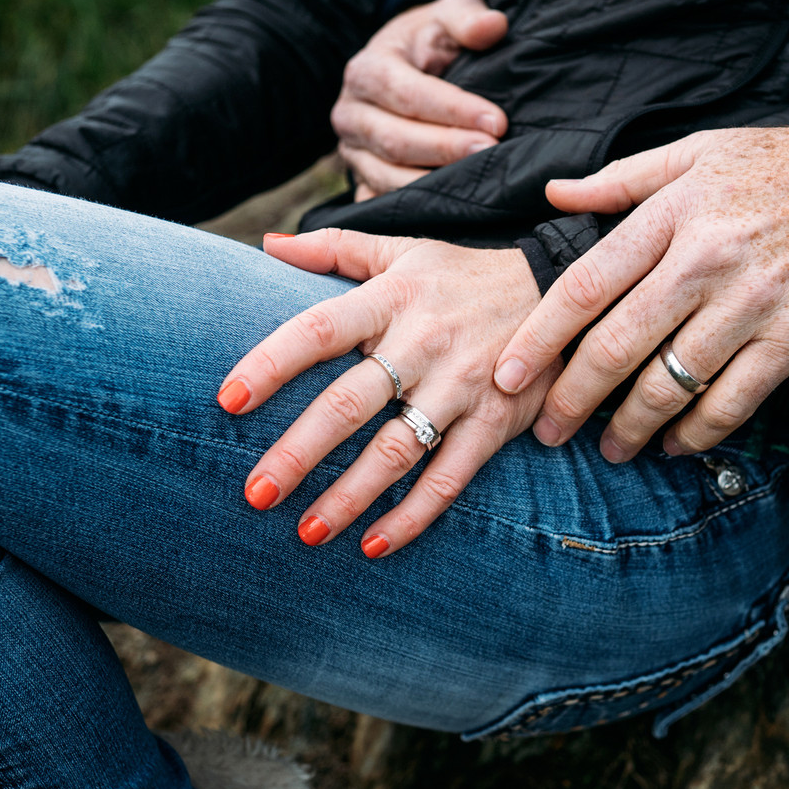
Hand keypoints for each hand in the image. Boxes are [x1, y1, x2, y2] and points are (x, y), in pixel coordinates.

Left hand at [218, 230, 555, 555]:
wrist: (560, 294)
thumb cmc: (463, 277)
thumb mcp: (404, 252)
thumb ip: (334, 249)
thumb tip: (267, 243)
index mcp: (391, 299)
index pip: (318, 330)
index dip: (271, 363)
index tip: (227, 400)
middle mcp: (422, 344)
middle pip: (349, 403)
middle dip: (300, 451)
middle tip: (256, 493)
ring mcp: (460, 388)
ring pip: (396, 451)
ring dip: (349, 496)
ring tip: (307, 531)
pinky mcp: (494, 423)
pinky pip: (449, 479)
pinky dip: (413, 517)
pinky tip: (373, 545)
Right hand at [332, 0, 509, 200]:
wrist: (405, 66)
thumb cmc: (430, 41)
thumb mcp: (446, 17)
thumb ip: (466, 18)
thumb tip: (493, 26)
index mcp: (366, 71)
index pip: (407, 93)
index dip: (453, 109)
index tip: (497, 121)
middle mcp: (349, 114)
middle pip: (395, 140)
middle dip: (446, 149)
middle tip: (492, 152)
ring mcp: (353, 153)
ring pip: (386, 177)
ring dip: (433, 184)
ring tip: (478, 182)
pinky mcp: (362, 180)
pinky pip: (384, 202)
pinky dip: (415, 210)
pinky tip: (451, 211)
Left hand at [489, 78, 788, 459]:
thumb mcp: (701, 151)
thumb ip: (623, 180)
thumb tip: (553, 196)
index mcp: (674, 212)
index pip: (586, 284)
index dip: (539, 338)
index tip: (508, 376)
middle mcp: (708, 259)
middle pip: (617, 346)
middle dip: (572, 400)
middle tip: (546, 432)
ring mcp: (755, 302)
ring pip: (671, 384)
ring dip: (631, 429)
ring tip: (611, 449)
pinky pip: (733, 402)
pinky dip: (697, 434)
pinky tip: (676, 445)